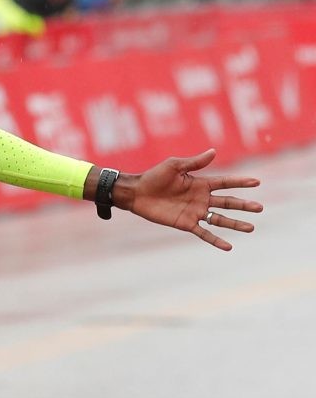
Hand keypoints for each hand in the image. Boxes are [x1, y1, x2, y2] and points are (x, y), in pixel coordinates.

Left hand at [124, 149, 262, 250]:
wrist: (136, 193)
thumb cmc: (154, 176)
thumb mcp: (174, 166)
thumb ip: (194, 162)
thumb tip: (214, 151)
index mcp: (200, 183)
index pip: (225, 183)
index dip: (240, 182)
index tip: (256, 182)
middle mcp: (201, 198)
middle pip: (227, 202)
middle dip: (243, 205)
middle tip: (260, 208)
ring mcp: (195, 212)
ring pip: (220, 219)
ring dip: (235, 224)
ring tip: (251, 227)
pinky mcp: (186, 223)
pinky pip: (204, 233)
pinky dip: (216, 240)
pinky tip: (229, 246)